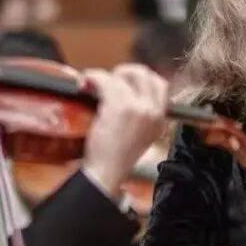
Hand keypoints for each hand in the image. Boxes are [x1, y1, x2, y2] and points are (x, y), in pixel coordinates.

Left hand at [82, 63, 169, 196]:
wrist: (106, 173)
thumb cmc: (116, 157)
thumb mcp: (139, 135)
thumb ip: (140, 113)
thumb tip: (125, 89)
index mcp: (160, 119)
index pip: (160, 84)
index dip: (141, 77)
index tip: (126, 80)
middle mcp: (153, 111)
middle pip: (144, 74)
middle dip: (125, 72)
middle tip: (109, 80)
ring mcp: (137, 108)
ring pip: (122, 76)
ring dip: (105, 75)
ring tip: (93, 83)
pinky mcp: (119, 106)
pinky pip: (105, 80)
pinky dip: (92, 78)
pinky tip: (85, 83)